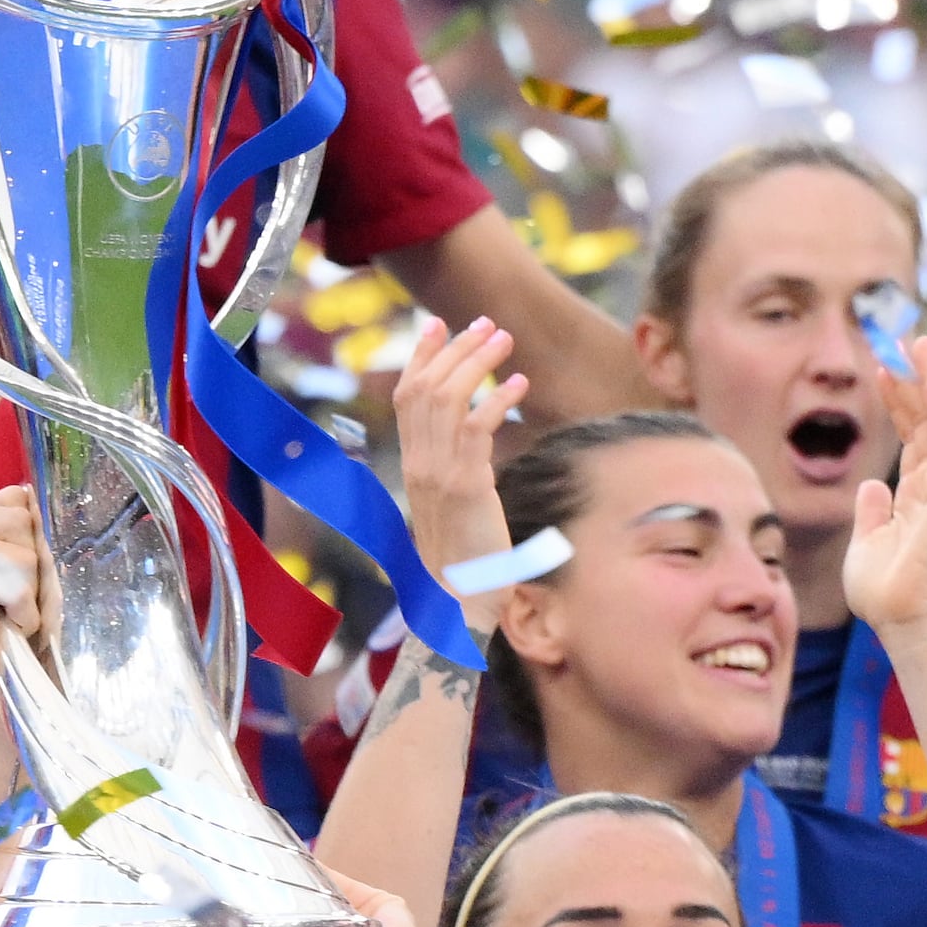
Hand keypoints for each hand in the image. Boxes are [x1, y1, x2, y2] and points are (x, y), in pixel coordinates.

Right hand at [391, 317, 524, 590]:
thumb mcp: (451, 505)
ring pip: (449, 398)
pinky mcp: (467, 486)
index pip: (407, 395)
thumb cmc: (464, 561)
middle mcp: (419, 464)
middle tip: (486, 324)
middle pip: (426, 386)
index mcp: (413, 465)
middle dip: (455, 347)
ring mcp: (439, 474)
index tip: (437, 323)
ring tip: (504, 340)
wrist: (458, 603)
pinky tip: (519, 384)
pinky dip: (498, 399)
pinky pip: (478, 428)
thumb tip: (471, 444)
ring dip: (477, 362)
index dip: (421, 355)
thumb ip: (454, 470)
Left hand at [836, 334, 926, 634]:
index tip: (882, 370)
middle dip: (913, 380)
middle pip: (925, 421)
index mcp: (914, 499)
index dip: (898, 403)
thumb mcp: (866, 546)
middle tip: (901, 341)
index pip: (910, 439)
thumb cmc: (886, 595)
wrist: (905, 621)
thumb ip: (871, 513)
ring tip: (917, 343)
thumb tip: (871, 483)